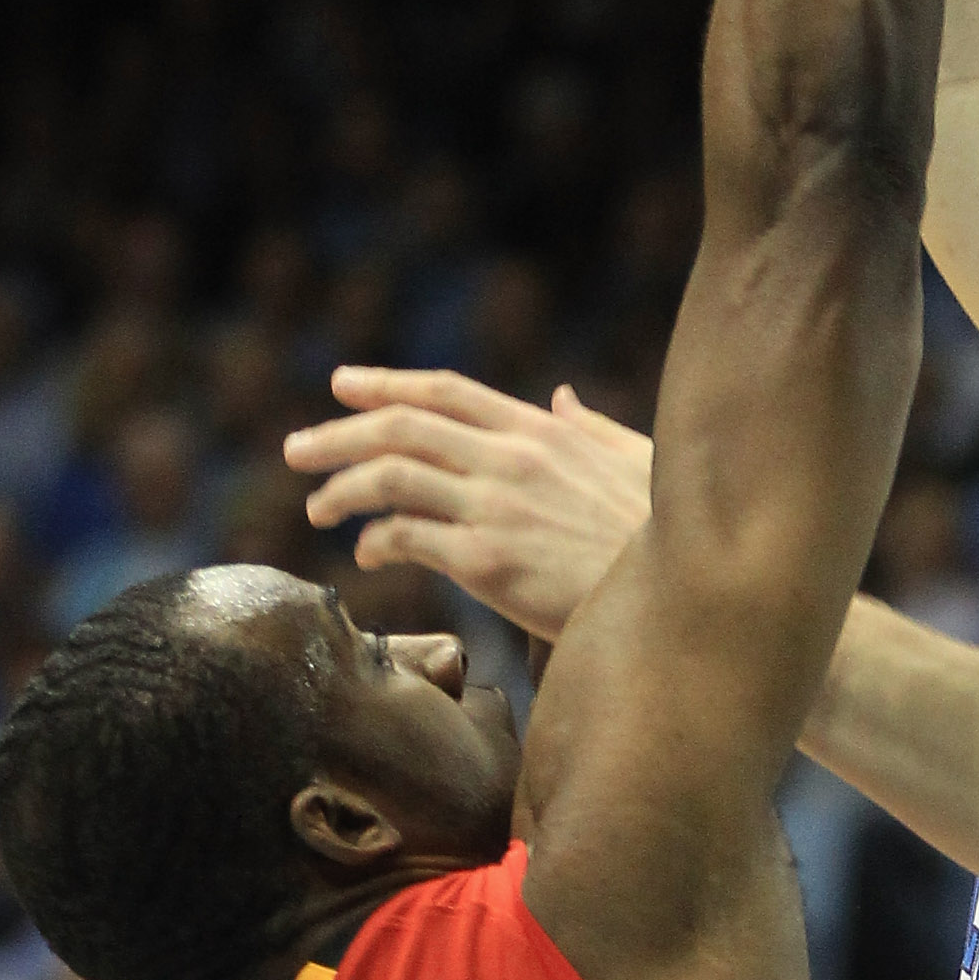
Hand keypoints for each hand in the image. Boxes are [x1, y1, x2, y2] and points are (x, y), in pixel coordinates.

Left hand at [284, 369, 650, 640]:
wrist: (681, 596)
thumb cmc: (662, 534)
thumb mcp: (635, 461)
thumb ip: (592, 426)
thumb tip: (563, 397)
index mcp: (542, 431)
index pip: (446, 391)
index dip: (386, 383)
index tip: (341, 384)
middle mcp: (511, 458)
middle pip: (401, 427)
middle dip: (338, 433)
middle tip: (297, 450)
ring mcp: (496, 507)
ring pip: (390, 476)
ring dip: (341, 489)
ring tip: (317, 508)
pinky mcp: (487, 561)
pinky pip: (406, 537)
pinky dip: (375, 539)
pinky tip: (366, 553)